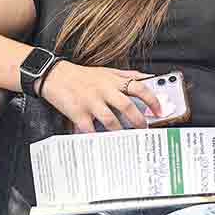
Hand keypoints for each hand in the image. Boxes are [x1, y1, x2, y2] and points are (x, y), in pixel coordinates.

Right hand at [41, 61, 162, 132]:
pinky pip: (90, 129)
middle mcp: (104, 90)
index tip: (159, 110)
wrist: (55, 75)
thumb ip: (128, 75)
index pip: (139, 87)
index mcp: (113, 80)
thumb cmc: (83, 75)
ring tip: (127, 138)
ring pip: (110, 120)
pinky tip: (103, 143)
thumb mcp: (107, 71)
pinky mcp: (78, 112)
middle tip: (145, 129)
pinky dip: (97, 137)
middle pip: (127, 106)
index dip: (152, 100)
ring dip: (121, 131)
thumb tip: (148, 78)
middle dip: (139, 120)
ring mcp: (91, 102)